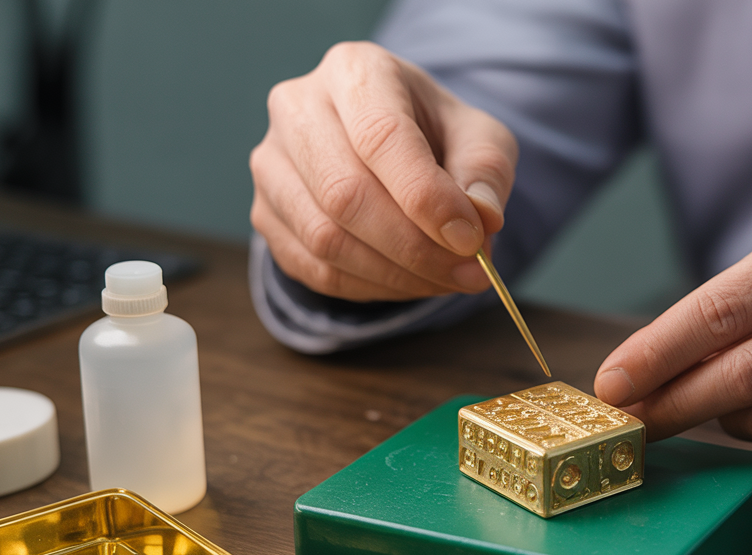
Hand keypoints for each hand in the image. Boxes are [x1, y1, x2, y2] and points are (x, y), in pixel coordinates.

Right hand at [250, 41, 517, 300]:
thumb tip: (482, 219)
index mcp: (354, 71)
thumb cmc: (439, 138)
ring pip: (324, 238)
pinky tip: (411, 281)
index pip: (381, 137)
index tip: (470, 239)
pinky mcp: (266, 213)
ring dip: (396, 274)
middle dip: (414, 247)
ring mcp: (271, 162)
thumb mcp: (481, 141)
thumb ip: (485, 174)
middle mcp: (297, 108)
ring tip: (448, 278)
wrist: (395, 151)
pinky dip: (371, 287)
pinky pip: (314, 268)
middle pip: (344, 193)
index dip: (426, 197)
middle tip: (469, 272)